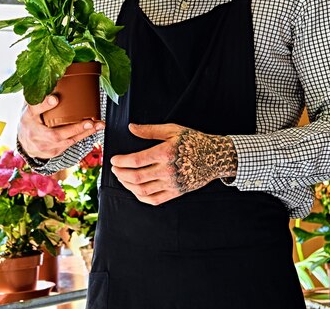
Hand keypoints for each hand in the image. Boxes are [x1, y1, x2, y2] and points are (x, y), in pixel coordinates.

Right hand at [18, 95, 104, 158]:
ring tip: (98, 124)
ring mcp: (46, 146)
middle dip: (74, 129)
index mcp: (28, 119)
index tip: (54, 98)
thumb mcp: (30, 108)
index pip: (34, 110)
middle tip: (89, 122)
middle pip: (55, 134)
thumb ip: (39, 98)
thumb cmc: (30, 122)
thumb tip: (52, 83)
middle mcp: (36, 135)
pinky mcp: (55, 151)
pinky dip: (83, 136)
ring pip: (67, 141)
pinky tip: (93, 128)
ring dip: (84, 133)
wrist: (26, 145)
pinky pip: (71, 143)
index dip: (44, 105)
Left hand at [110, 123, 237, 205]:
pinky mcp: (176, 192)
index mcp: (166, 153)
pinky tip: (134, 190)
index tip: (114, 159)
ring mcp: (172, 184)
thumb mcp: (173, 130)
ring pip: (142, 190)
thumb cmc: (194, 141)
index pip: (136, 161)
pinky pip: (154, 200)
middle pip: (136, 177)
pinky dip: (140, 197)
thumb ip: (150, 130)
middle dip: (121, 174)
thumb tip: (131, 128)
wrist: (215, 157)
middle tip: (114, 168)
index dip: (121, 162)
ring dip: (127, 185)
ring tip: (122, 178)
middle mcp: (168, 171)